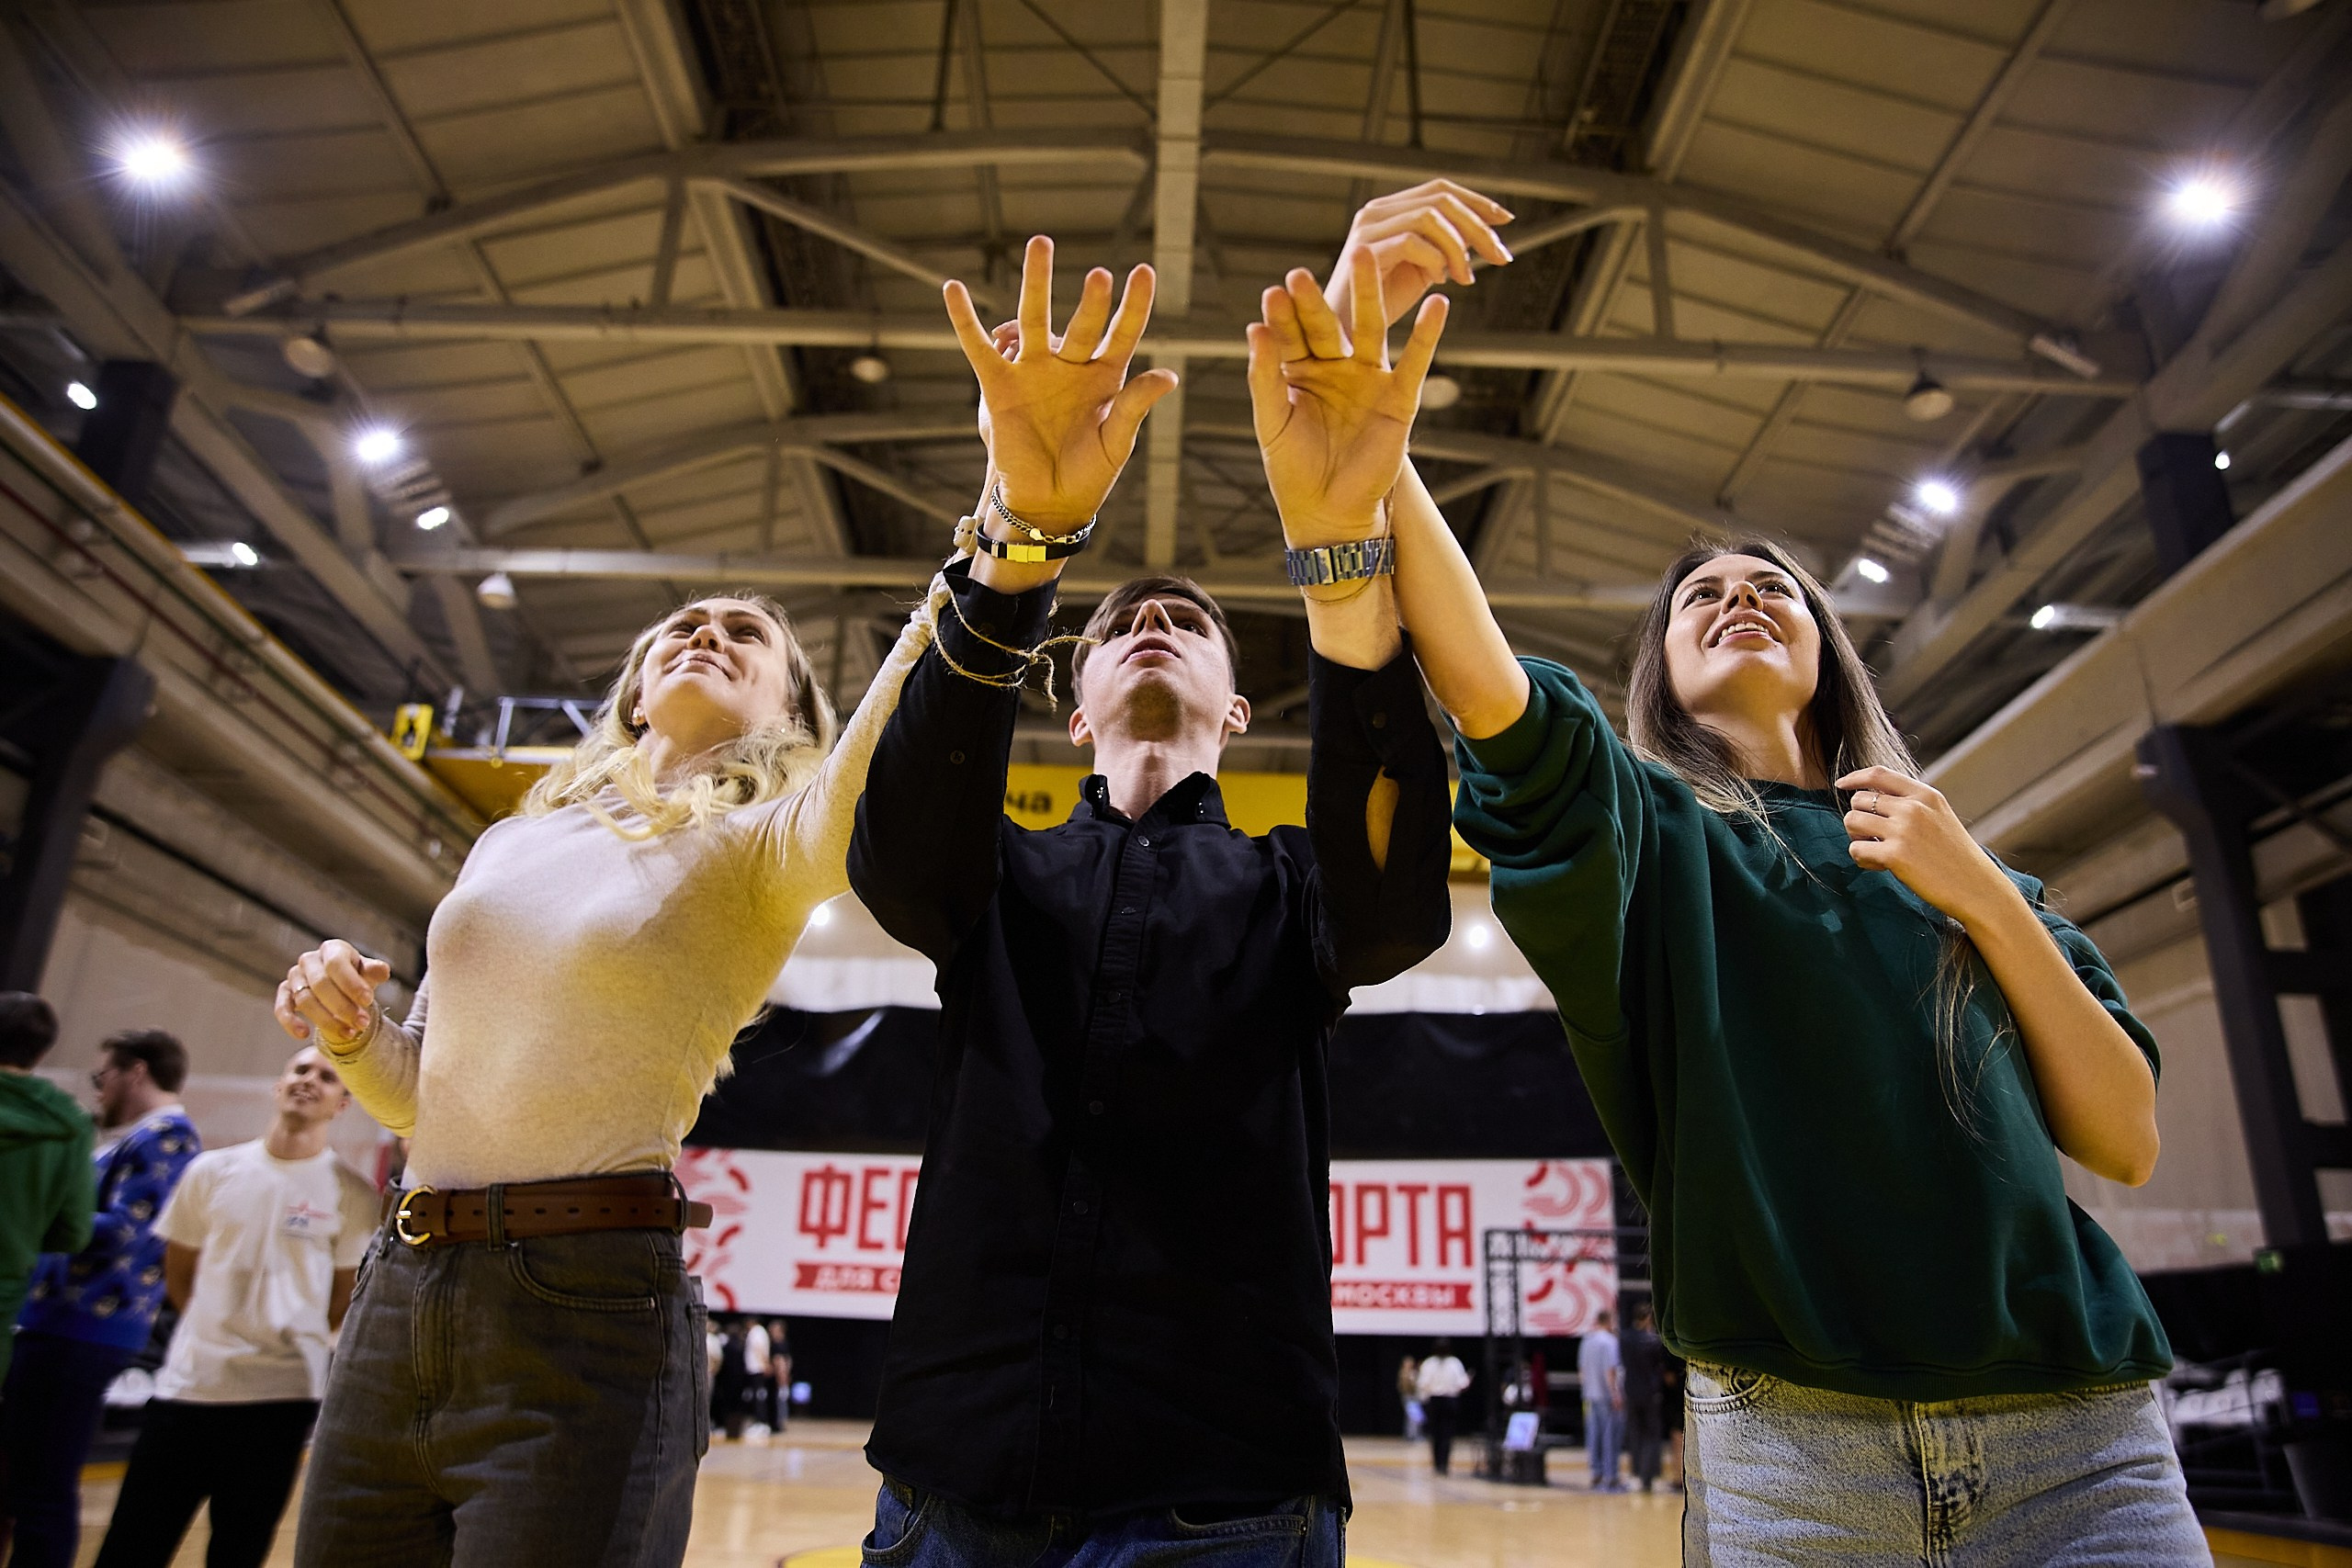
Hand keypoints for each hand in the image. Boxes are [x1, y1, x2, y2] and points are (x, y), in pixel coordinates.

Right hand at [275, 940, 388, 1044]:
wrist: (342, 987)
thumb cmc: (357, 976)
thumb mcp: (369, 973)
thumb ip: (375, 971)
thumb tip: (382, 970)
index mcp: (332, 949)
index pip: (336, 964)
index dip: (351, 983)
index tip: (368, 1001)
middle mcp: (310, 960)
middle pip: (320, 984)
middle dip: (343, 1007)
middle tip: (362, 1023)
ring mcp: (295, 976)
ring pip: (305, 1000)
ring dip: (326, 1020)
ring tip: (350, 1034)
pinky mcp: (285, 993)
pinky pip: (282, 1008)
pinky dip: (290, 1022)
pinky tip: (303, 1034)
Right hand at [944, 236, 1176, 530]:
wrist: (1047, 502)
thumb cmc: (1089, 474)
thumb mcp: (1117, 441)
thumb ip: (1135, 405)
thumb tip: (1168, 375)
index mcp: (1105, 377)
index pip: (1123, 332)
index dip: (1134, 305)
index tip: (1143, 271)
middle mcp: (1069, 365)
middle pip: (1081, 321)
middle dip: (1092, 299)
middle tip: (1099, 274)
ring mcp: (1033, 371)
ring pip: (1035, 318)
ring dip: (1037, 282)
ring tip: (1041, 244)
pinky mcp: (999, 385)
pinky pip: (979, 347)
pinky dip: (965, 320)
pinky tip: (952, 288)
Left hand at [1248, 250, 1447, 546]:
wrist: (1330, 512)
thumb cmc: (1294, 470)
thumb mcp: (1272, 423)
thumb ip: (1263, 378)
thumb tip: (1253, 330)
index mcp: (1299, 370)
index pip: (1290, 334)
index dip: (1282, 315)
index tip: (1273, 292)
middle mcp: (1335, 367)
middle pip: (1326, 323)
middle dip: (1315, 300)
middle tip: (1302, 272)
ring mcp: (1369, 378)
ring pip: (1369, 328)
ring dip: (1369, 294)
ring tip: (1365, 258)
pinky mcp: (1400, 398)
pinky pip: (1415, 361)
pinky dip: (1428, 334)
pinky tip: (1438, 305)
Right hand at [1325, 180, 1513, 329]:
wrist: (1344, 332)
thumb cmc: (1382, 302)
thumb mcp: (1424, 267)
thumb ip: (1448, 246)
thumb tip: (1488, 235)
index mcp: (1391, 210)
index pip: (1441, 190)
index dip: (1477, 201)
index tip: (1507, 220)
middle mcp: (1377, 212)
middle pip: (1441, 199)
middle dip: (1478, 226)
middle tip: (1500, 256)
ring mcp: (1368, 228)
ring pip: (1430, 217)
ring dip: (1458, 247)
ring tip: (1465, 277)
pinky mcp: (1364, 251)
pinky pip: (1412, 242)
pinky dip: (1435, 259)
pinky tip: (1441, 280)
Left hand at [1838, 767, 2019, 929]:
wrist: (1977, 888)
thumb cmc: (1955, 857)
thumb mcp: (1940, 817)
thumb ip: (1912, 805)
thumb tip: (1872, 800)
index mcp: (1925, 795)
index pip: (1879, 774)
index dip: (1855, 778)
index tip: (1842, 785)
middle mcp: (1913, 808)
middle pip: (1859, 799)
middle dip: (1859, 819)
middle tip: (1872, 838)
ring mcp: (1903, 830)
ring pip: (1851, 820)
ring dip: (1856, 837)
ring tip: (1874, 852)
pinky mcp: (1895, 855)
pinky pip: (1856, 849)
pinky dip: (1861, 859)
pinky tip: (1879, 867)